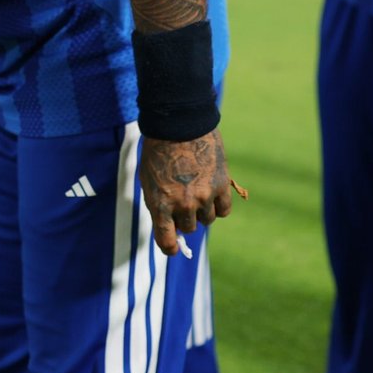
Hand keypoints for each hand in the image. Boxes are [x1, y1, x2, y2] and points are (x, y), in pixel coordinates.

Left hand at [139, 130, 232, 256]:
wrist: (179, 124)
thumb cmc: (158, 151)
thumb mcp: (148, 180)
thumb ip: (158, 204)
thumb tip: (169, 225)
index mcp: (160, 204)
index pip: (166, 241)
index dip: (169, 247)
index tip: (172, 248)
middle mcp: (183, 205)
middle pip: (188, 228)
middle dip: (184, 219)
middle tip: (182, 202)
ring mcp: (204, 197)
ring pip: (206, 220)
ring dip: (201, 211)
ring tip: (196, 191)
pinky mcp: (221, 186)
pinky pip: (223, 210)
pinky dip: (218, 206)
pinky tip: (213, 194)